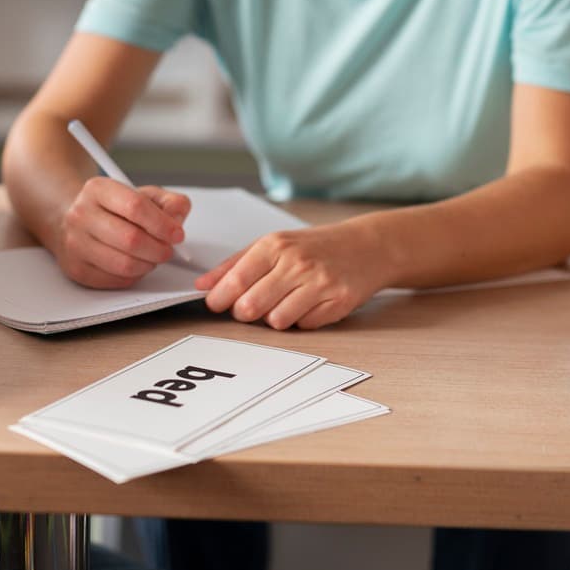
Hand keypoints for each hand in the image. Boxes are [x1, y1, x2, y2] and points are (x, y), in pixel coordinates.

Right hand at [57, 177, 190, 288]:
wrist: (75, 220)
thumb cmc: (113, 208)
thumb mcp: (143, 194)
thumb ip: (168, 202)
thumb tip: (177, 220)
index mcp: (98, 189)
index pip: (136, 207)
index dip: (163, 224)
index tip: (177, 234)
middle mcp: (81, 215)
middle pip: (131, 239)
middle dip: (159, 249)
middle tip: (168, 249)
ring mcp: (75, 243)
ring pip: (124, 264)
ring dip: (148, 264)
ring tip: (152, 256)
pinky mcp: (77, 268)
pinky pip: (116, 280)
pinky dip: (134, 275)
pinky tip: (136, 264)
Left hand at [194, 223, 381, 329]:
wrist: (367, 246)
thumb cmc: (315, 246)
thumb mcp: (274, 243)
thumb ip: (235, 264)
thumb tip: (202, 285)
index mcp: (276, 245)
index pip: (237, 279)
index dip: (220, 298)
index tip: (215, 304)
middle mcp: (297, 263)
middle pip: (251, 306)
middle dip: (244, 312)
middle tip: (250, 306)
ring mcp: (319, 283)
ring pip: (276, 321)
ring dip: (275, 317)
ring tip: (285, 301)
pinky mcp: (338, 302)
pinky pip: (304, 326)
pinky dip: (301, 320)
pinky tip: (309, 303)